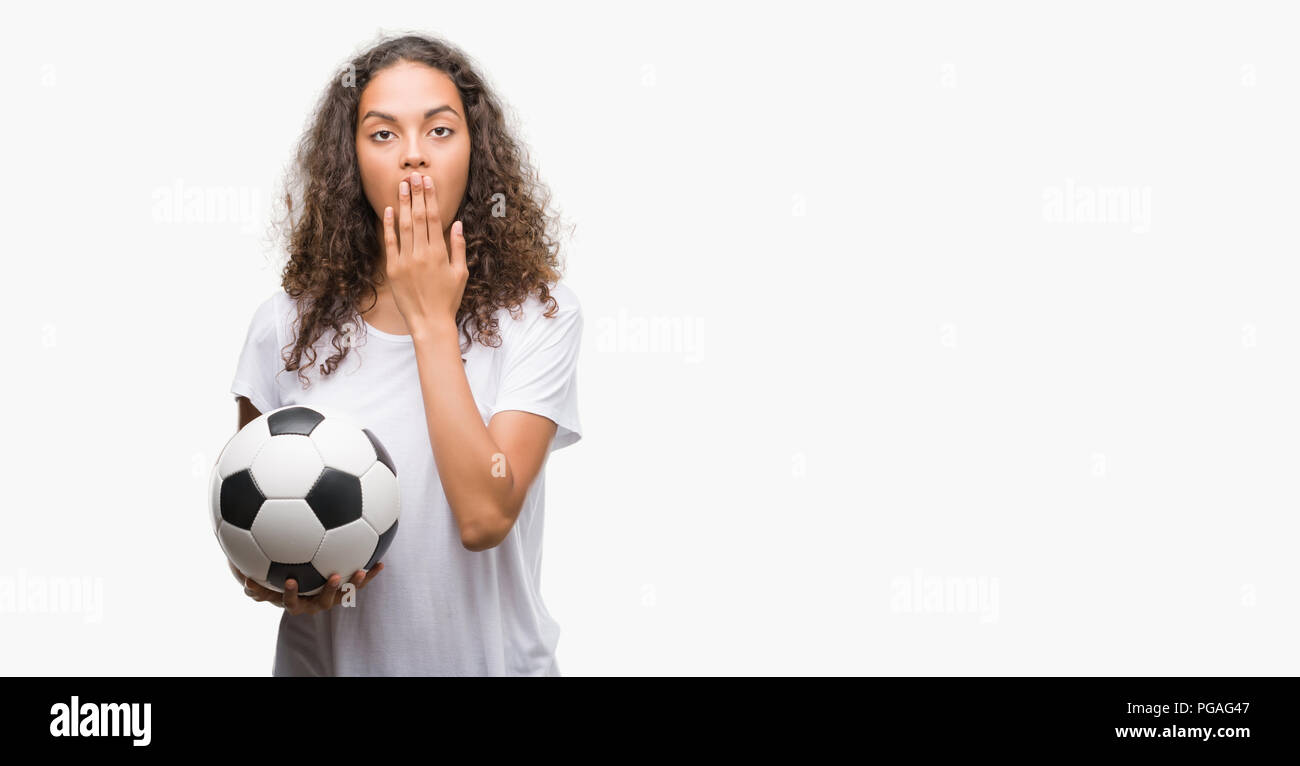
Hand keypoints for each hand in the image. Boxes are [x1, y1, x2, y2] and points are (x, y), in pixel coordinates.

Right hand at [238, 563, 384, 615]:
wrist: (297, 588)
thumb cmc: (276, 581)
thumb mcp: (262, 583)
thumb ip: (252, 579)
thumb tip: (237, 567)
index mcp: (295, 601)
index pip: (290, 601)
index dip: (290, 594)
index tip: (290, 581)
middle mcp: (314, 603)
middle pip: (322, 601)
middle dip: (328, 590)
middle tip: (332, 576)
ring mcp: (331, 597)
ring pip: (344, 593)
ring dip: (354, 583)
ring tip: (361, 570)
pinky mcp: (345, 589)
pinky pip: (359, 583)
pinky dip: (370, 573)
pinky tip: (382, 561)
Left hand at [383, 170, 467, 332]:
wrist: (430, 322)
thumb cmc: (448, 299)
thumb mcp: (461, 273)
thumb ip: (458, 247)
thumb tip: (458, 223)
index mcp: (439, 253)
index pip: (433, 218)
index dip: (430, 198)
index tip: (427, 182)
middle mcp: (421, 253)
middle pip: (418, 217)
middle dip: (416, 195)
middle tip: (414, 176)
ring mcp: (405, 261)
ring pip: (403, 226)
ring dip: (402, 204)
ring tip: (401, 186)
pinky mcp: (393, 269)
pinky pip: (390, 243)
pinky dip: (389, 226)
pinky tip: (389, 210)